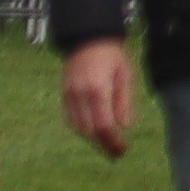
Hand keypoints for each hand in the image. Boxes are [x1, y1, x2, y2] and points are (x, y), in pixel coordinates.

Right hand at [62, 40, 135, 160]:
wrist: (89, 37)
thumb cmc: (113, 54)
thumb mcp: (125, 75)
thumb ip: (124, 101)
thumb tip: (124, 127)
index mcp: (97, 90)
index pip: (103, 125)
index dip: (112, 142)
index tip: (122, 150)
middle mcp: (79, 95)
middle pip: (89, 130)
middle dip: (102, 145)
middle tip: (116, 153)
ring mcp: (69, 95)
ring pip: (78, 127)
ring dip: (92, 139)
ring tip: (107, 144)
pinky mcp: (64, 94)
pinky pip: (71, 118)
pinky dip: (82, 129)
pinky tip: (93, 132)